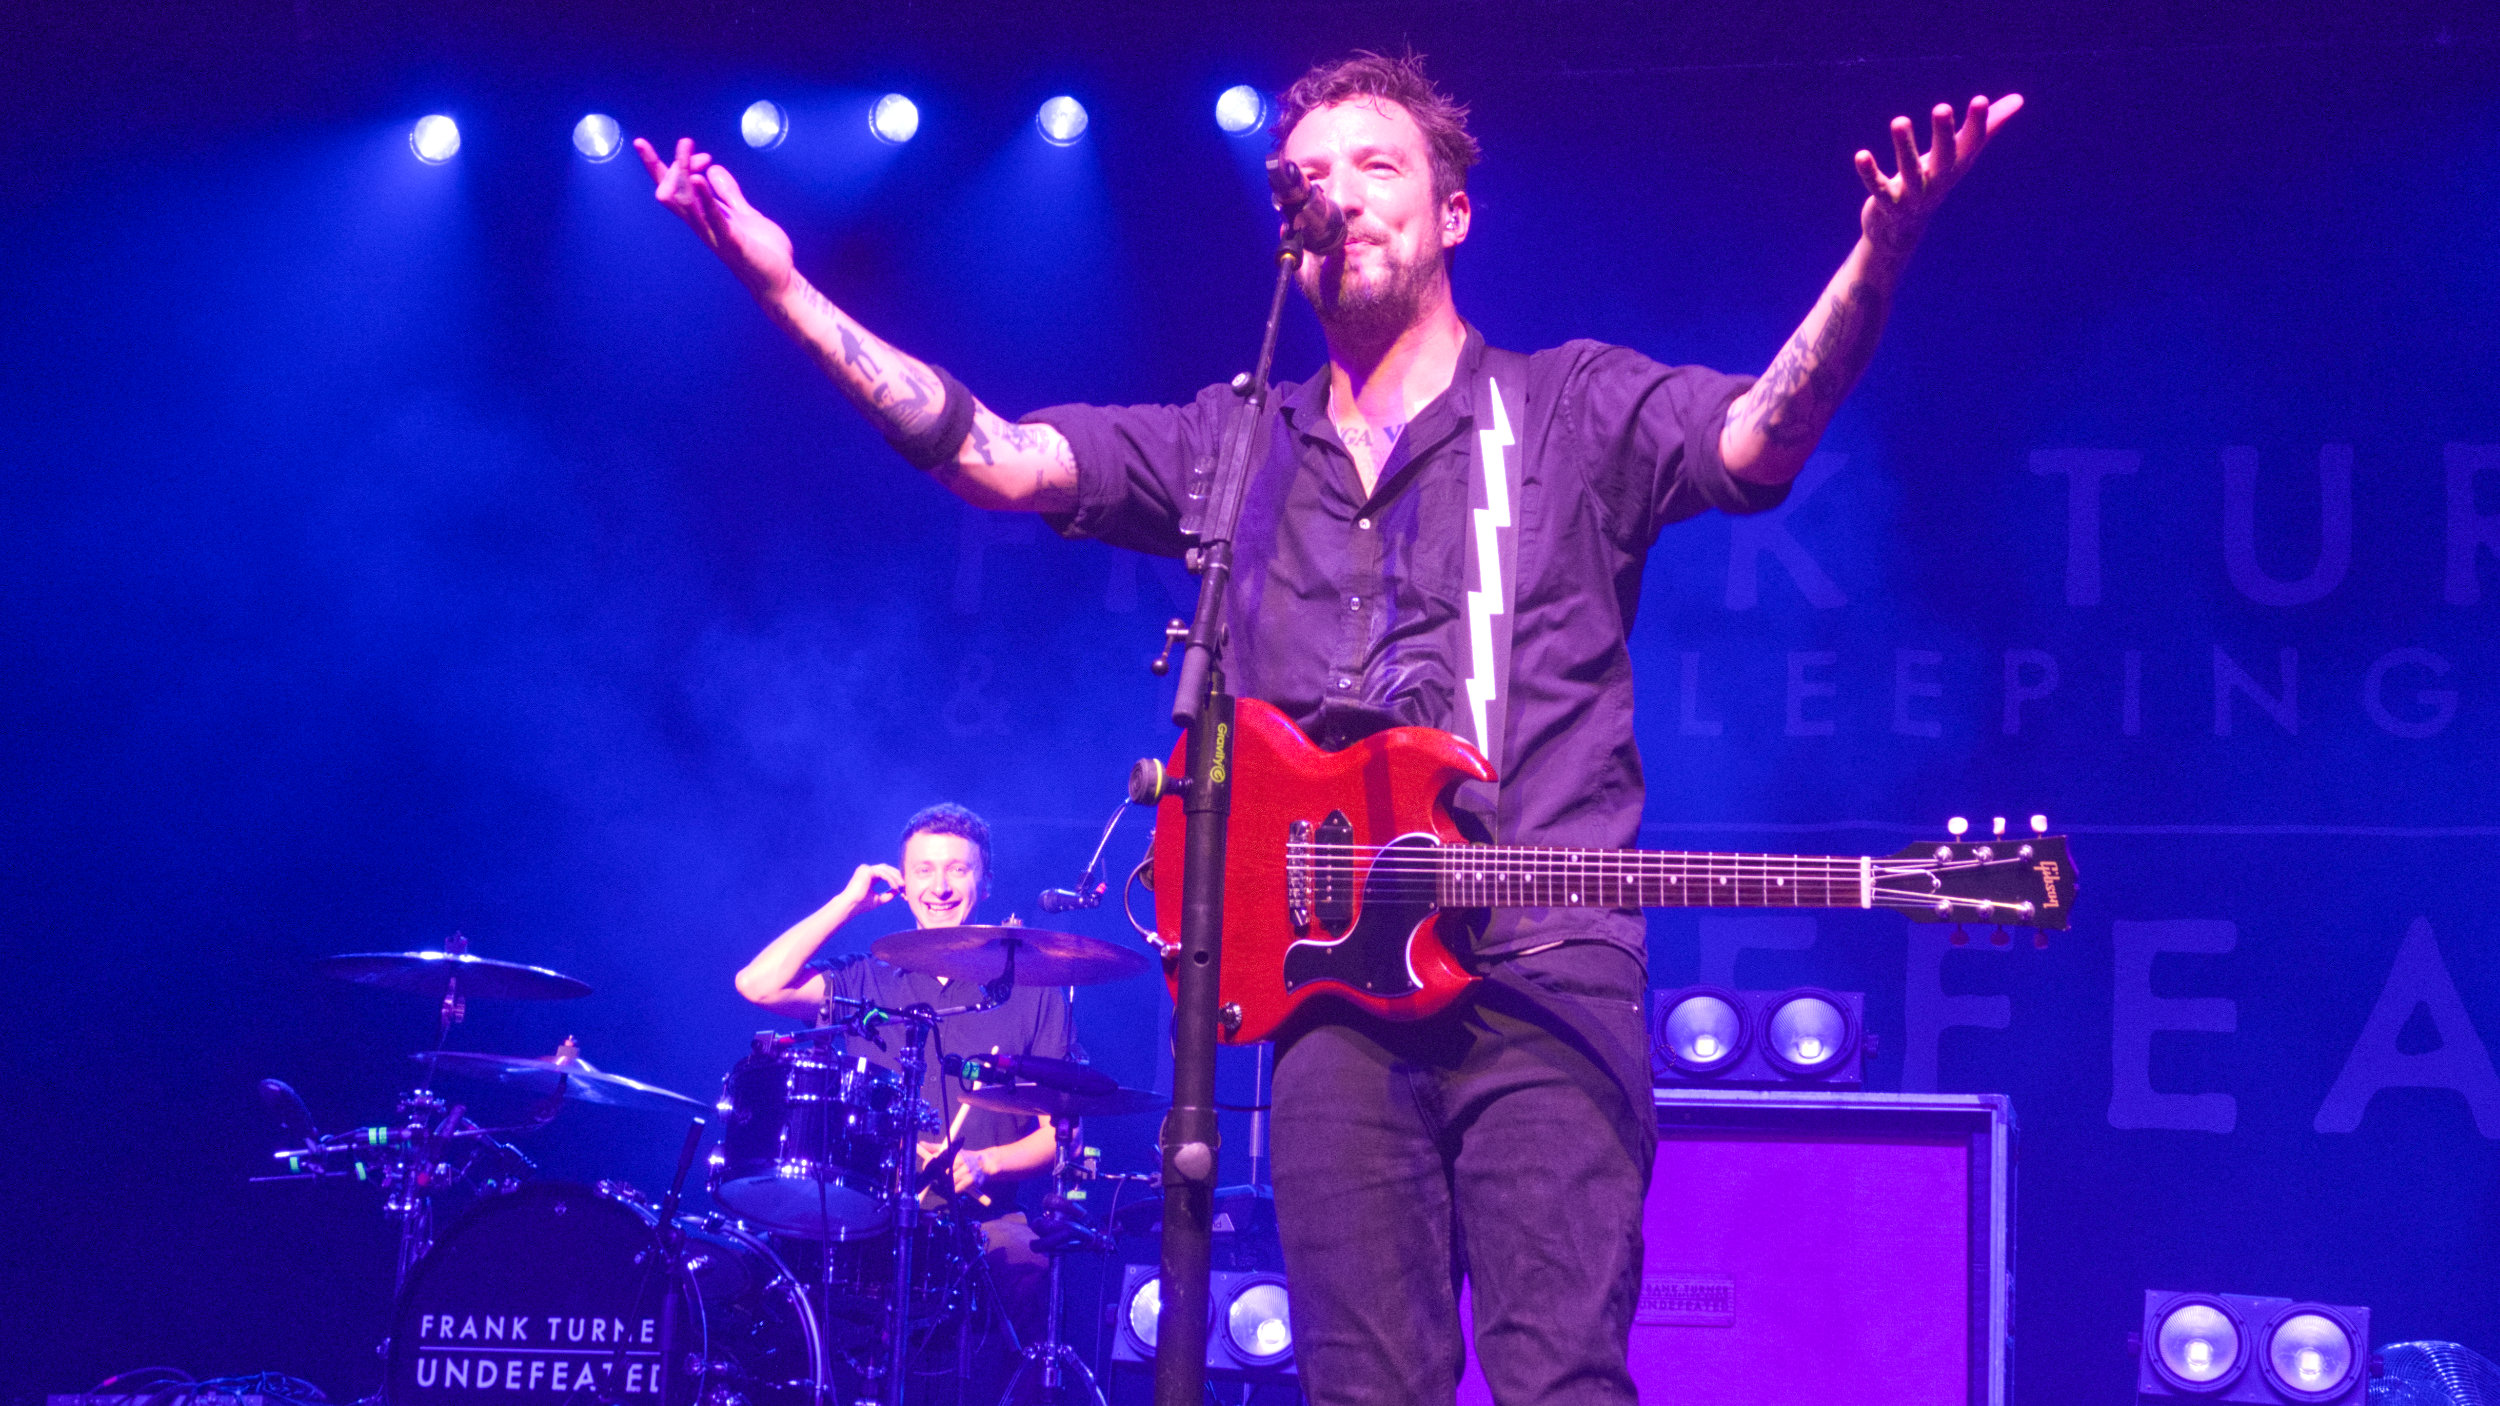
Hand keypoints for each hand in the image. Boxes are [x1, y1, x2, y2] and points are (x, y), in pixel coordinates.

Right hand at [634, 136, 797, 300]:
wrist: (779, 279)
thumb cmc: (761, 250)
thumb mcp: (743, 213)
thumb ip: (728, 193)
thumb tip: (712, 169)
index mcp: (704, 217)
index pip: (672, 189)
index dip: (666, 165)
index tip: (691, 148)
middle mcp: (702, 225)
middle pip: (672, 193)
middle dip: (673, 164)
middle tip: (685, 142)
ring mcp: (715, 234)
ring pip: (687, 204)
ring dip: (684, 175)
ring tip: (685, 151)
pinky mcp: (732, 242)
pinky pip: (714, 219)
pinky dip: (706, 199)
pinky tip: (699, 179)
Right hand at [838, 863, 903, 910]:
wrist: (851, 906)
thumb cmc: (862, 905)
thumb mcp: (879, 899)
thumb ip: (888, 894)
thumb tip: (899, 891)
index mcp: (869, 876)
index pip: (885, 873)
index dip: (894, 878)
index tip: (903, 886)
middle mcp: (866, 870)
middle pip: (886, 868)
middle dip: (896, 875)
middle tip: (905, 884)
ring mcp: (866, 869)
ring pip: (885, 870)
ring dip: (895, 877)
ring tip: (902, 886)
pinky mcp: (867, 870)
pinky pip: (882, 873)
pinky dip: (890, 879)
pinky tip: (895, 886)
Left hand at [915, 1141, 990, 1195]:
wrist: (985, 1163)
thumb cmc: (965, 1157)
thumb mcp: (952, 1149)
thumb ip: (936, 1148)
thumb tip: (921, 1143)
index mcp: (953, 1152)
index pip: (936, 1158)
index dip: (928, 1164)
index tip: (926, 1168)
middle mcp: (959, 1161)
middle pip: (940, 1172)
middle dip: (936, 1176)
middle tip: (935, 1176)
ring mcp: (965, 1171)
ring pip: (948, 1182)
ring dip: (944, 1184)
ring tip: (946, 1181)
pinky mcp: (970, 1181)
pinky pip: (956, 1189)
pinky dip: (953, 1189)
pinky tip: (954, 1185)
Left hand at [1855, 94, 2022, 263]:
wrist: (1902, 231)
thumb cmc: (1933, 180)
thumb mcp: (1959, 155)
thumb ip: (1987, 127)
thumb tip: (2019, 100)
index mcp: (1956, 165)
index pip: (1971, 143)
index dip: (1977, 124)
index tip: (1980, 100)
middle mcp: (1938, 180)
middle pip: (1945, 156)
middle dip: (1944, 133)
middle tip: (1942, 107)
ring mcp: (1914, 195)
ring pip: (1910, 170)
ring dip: (1905, 146)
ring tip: (1899, 120)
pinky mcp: (1888, 205)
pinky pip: (1878, 188)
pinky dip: (1869, 173)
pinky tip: (1861, 155)